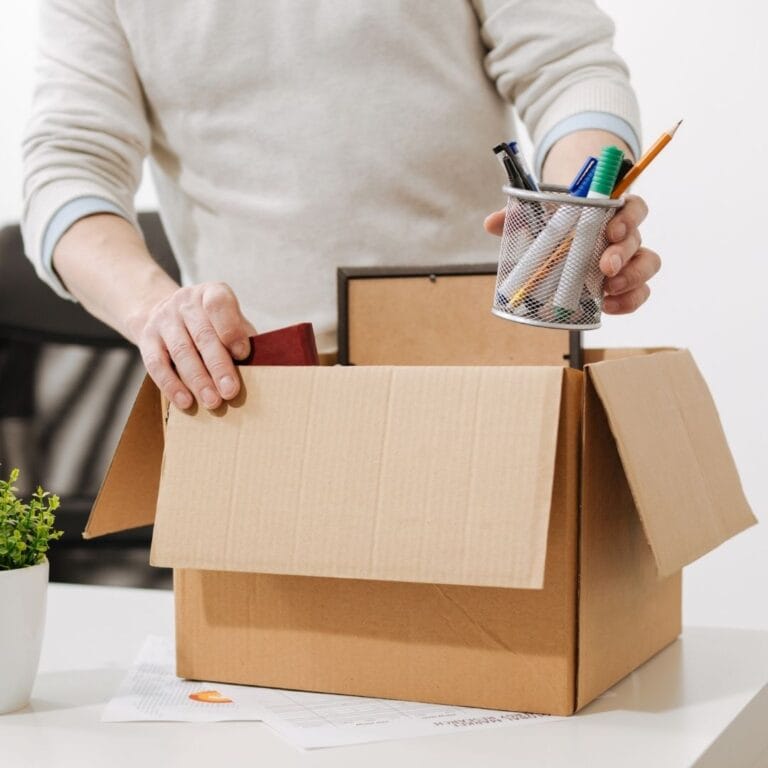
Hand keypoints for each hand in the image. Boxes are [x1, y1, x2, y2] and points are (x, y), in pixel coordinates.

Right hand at [129, 282, 255, 410]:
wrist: (162, 311)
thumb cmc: (210, 323)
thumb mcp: (229, 320)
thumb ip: (242, 337)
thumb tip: (260, 366)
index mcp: (211, 293)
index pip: (219, 304)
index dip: (231, 329)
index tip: (242, 354)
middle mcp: (185, 302)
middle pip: (202, 335)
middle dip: (218, 366)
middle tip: (230, 391)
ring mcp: (163, 318)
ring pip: (181, 352)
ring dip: (198, 380)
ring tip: (212, 402)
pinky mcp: (146, 337)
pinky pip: (157, 364)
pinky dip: (172, 385)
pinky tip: (185, 402)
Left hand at [483, 193, 660, 314]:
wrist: (563, 239)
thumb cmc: (557, 223)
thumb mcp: (538, 216)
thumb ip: (517, 216)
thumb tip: (492, 223)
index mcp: (609, 212)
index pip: (632, 207)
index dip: (628, 218)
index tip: (611, 231)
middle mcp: (624, 235)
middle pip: (638, 239)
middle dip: (623, 255)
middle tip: (604, 268)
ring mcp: (627, 260)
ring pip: (647, 265)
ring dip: (631, 279)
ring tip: (607, 291)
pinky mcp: (624, 284)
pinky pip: (638, 292)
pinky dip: (628, 301)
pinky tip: (609, 307)